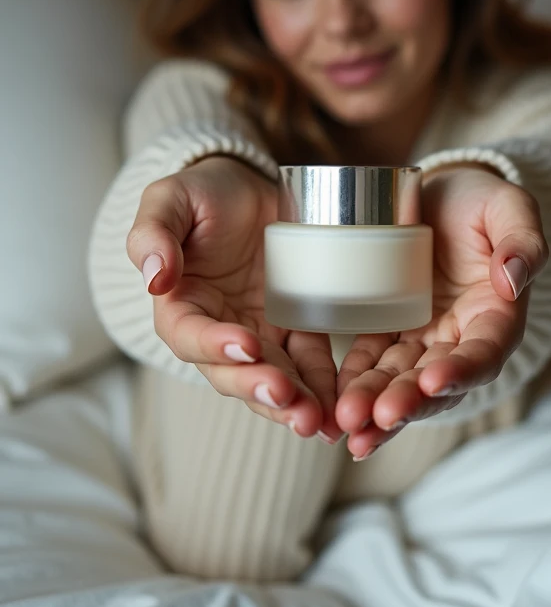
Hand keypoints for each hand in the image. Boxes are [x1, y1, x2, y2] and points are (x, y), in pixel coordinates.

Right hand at [126, 156, 340, 440]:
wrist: (248, 186)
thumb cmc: (203, 192)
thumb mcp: (170, 198)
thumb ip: (154, 234)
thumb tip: (155, 279)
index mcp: (179, 303)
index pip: (189, 334)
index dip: (215, 345)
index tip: (247, 345)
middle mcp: (216, 329)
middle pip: (232, 371)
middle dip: (259, 388)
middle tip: (289, 399)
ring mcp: (257, 333)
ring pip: (272, 378)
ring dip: (293, 402)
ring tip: (316, 420)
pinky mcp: (293, 328)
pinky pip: (308, 362)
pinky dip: (323, 386)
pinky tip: (340, 404)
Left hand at [335, 165, 548, 457]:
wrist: (441, 192)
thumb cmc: (480, 200)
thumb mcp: (509, 207)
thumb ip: (522, 242)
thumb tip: (512, 282)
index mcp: (497, 315)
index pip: (485, 353)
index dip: (462, 371)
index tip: (433, 381)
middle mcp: (460, 336)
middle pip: (438, 381)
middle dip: (409, 402)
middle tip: (377, 417)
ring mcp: (421, 336)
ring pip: (400, 379)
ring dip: (375, 404)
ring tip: (348, 424)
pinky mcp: (388, 328)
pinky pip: (370, 359)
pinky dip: (353, 382)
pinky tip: (333, 403)